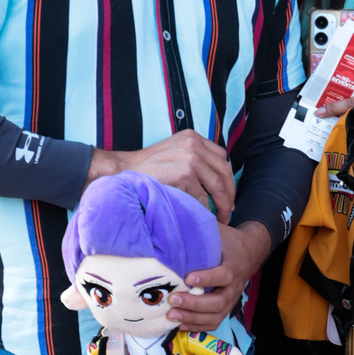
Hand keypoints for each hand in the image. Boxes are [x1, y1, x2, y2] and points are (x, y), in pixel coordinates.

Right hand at [86, 131, 235, 221]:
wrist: (124, 171)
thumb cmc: (148, 167)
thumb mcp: (173, 152)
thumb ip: (194, 157)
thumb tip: (216, 179)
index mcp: (193, 137)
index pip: (221, 158)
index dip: (228, 178)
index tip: (227, 195)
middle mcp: (194, 145)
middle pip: (224, 172)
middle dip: (229, 194)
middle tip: (228, 210)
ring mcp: (190, 158)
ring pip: (217, 187)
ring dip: (221, 205)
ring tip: (220, 217)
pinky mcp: (184, 174)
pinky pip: (202, 198)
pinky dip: (204, 210)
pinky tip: (202, 216)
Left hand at [170, 222, 270, 330]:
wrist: (248, 252)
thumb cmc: (227, 241)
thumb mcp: (217, 232)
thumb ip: (200, 231)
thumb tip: (173, 226)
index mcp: (234, 265)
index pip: (223, 275)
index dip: (207, 278)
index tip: (188, 278)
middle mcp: (235, 285)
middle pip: (219, 301)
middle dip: (195, 303)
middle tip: (173, 300)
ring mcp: (231, 299)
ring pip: (215, 315)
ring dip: (193, 318)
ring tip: (172, 315)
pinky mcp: (225, 307)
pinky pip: (214, 322)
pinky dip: (197, 326)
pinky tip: (180, 324)